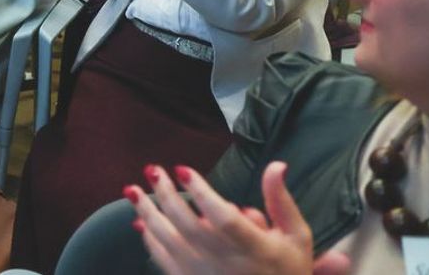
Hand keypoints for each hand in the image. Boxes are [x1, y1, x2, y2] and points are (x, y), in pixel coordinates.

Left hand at [127, 163, 350, 274]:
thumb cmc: (288, 270)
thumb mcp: (295, 236)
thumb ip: (280, 200)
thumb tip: (276, 164)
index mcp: (254, 247)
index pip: (223, 218)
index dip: (202, 193)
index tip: (183, 169)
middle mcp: (225, 262)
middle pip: (188, 225)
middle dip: (166, 195)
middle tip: (152, 170)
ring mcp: (204, 274)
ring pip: (169, 242)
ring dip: (148, 214)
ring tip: (132, 190)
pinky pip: (164, 261)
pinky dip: (150, 240)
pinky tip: (140, 220)